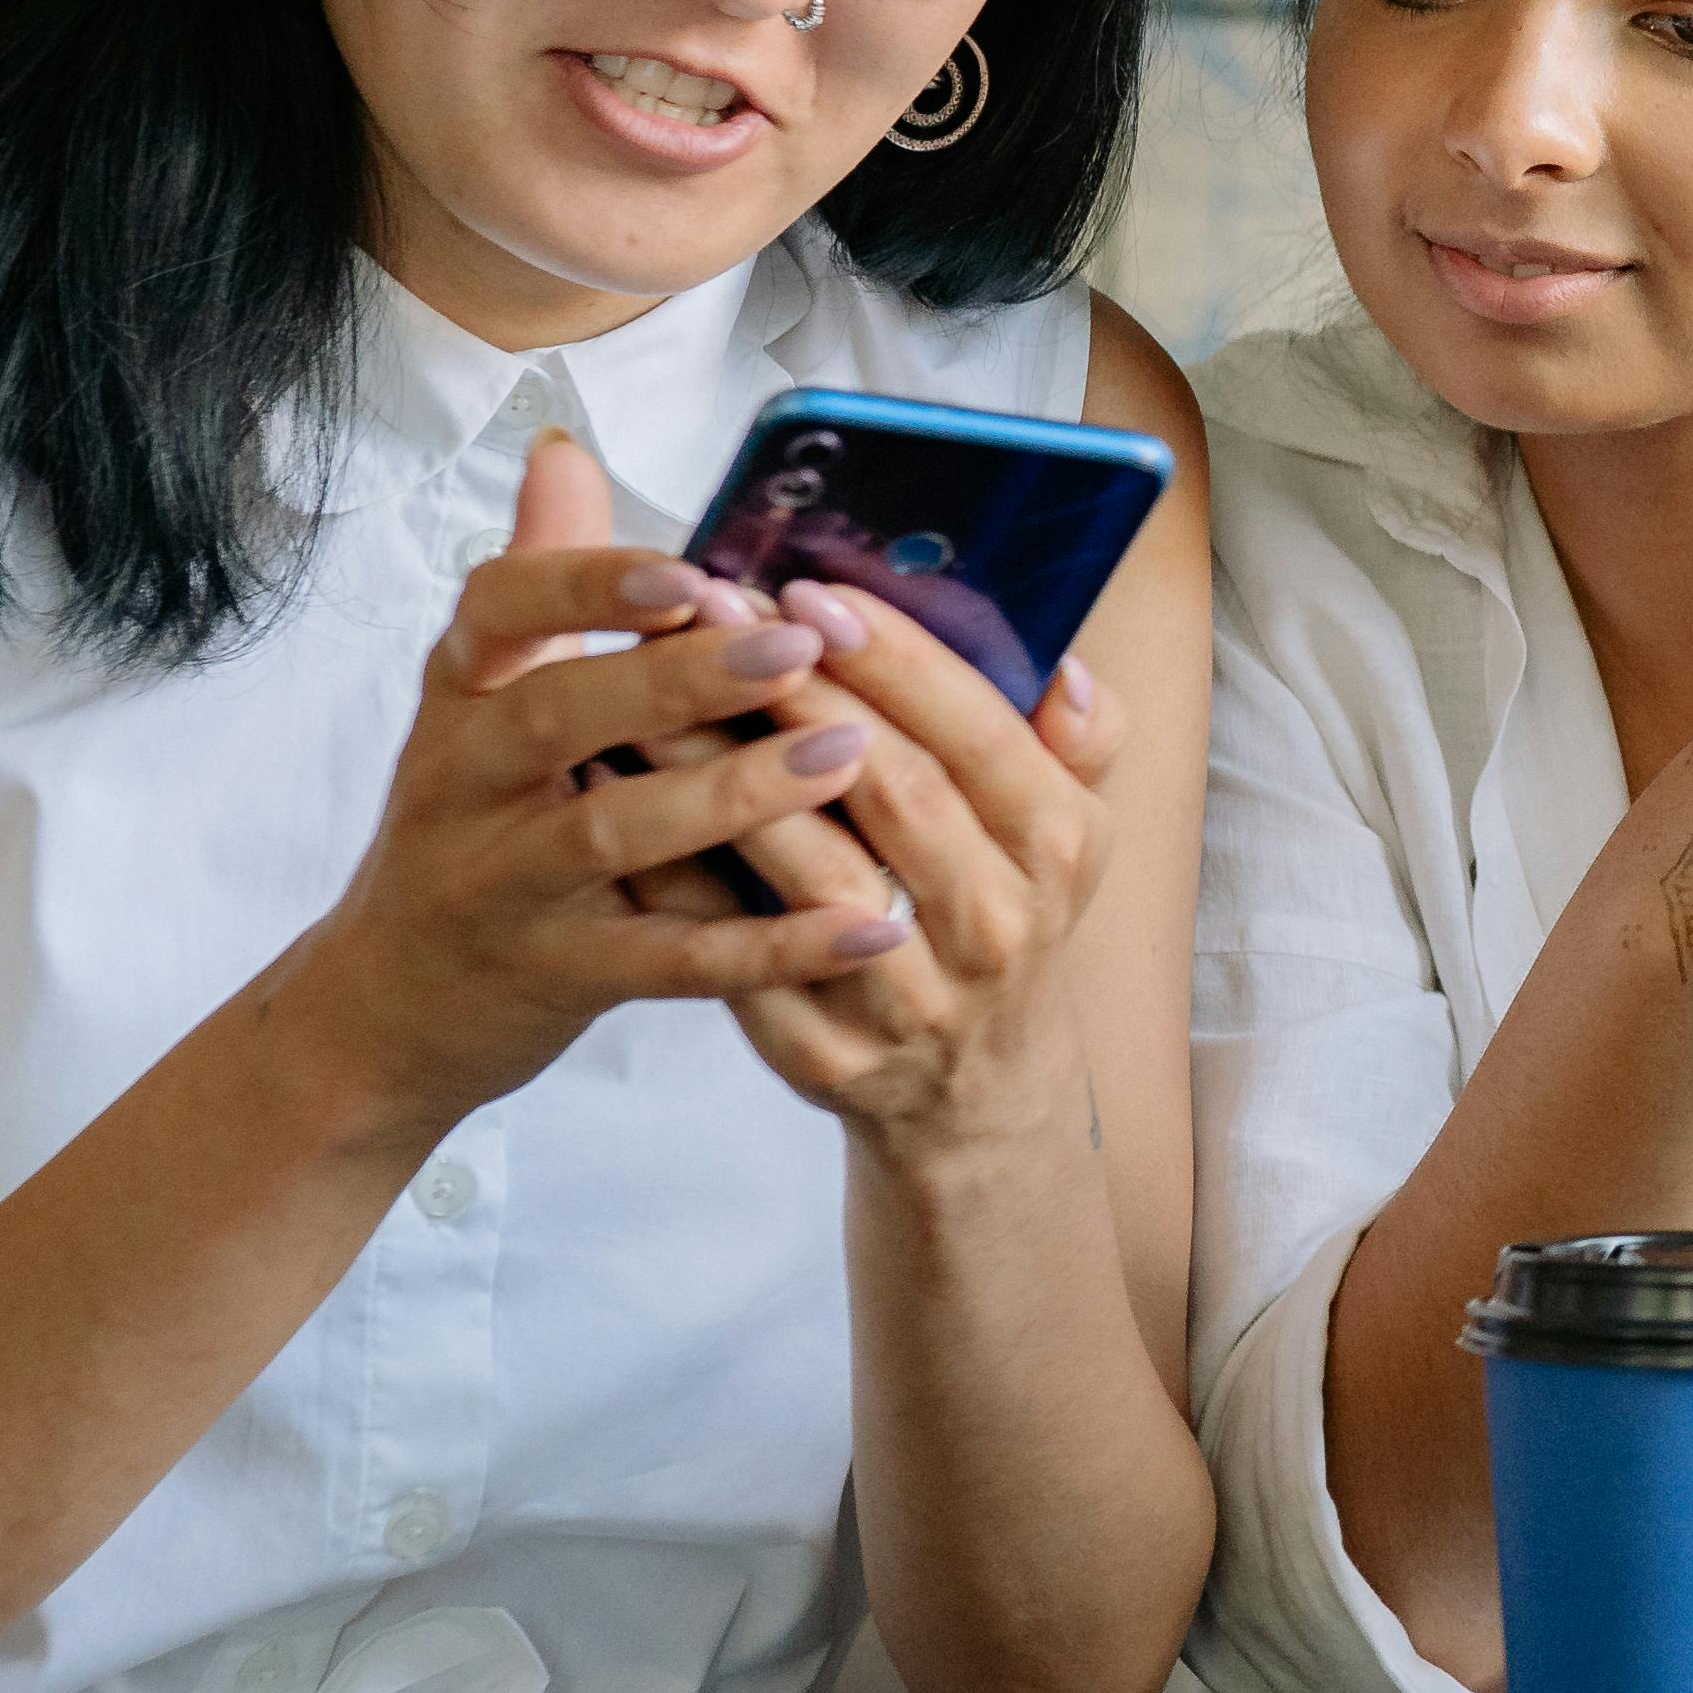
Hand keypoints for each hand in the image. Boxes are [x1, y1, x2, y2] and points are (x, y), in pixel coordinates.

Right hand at [267, 435, 923, 1140]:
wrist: (388, 1005)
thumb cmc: (471, 824)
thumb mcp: (484, 699)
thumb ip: (541, 579)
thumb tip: (562, 448)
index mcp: (464, 693)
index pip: (501, 609)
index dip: (588, 583)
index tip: (690, 569)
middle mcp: (467, 780)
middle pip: (560, 715)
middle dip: (678, 678)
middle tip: (799, 645)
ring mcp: (505, 883)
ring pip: (615, 834)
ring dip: (736, 795)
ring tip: (849, 755)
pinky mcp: (556, 975)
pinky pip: (670, 960)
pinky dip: (771, 947)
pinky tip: (871, 921)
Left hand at [637, 567, 1129, 1164]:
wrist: (975, 1102)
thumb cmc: (997, 924)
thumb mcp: (1065, 839)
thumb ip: (1074, 745)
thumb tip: (1064, 667)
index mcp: (1058, 848)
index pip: (976, 734)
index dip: (895, 659)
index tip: (809, 590)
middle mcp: (997, 926)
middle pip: (893, 790)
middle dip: (797, 691)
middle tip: (712, 610)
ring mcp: (911, 999)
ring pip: (808, 869)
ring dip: (721, 771)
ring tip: (647, 688)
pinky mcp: (827, 1057)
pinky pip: (736, 957)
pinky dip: (676, 879)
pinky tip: (618, 805)